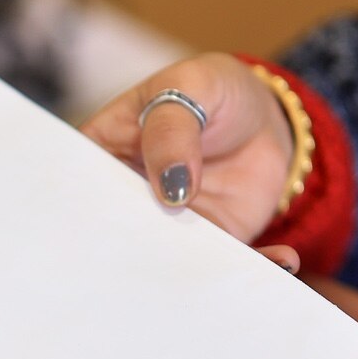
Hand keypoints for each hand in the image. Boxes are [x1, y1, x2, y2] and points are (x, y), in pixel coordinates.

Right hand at [82, 52, 298, 264]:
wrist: (265, 119)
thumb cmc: (213, 92)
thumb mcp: (190, 87)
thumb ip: (173, 132)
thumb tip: (171, 190)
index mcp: (101, 159)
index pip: (76, 192)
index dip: (77, 216)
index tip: (94, 235)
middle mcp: (126, 202)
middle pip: (113, 237)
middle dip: (130, 258)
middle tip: (156, 262)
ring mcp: (165, 228)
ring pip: (165, 259)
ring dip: (190, 271)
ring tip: (216, 271)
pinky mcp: (208, 245)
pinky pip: (223, 264)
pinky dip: (252, 266)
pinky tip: (281, 258)